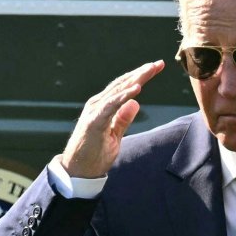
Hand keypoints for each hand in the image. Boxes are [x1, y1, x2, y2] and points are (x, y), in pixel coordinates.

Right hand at [58, 61, 164, 179]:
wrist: (78, 171)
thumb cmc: (94, 154)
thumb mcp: (115, 135)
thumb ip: (123, 119)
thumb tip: (136, 103)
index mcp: (103, 107)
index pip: (123, 87)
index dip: (140, 76)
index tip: (156, 67)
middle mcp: (98, 104)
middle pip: (122, 84)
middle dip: (141, 73)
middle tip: (158, 63)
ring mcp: (95, 111)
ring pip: (118, 91)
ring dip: (135, 79)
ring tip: (149, 70)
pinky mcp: (94, 121)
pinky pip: (111, 105)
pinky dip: (124, 96)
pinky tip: (136, 89)